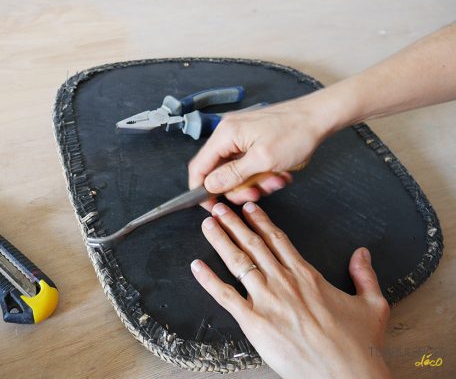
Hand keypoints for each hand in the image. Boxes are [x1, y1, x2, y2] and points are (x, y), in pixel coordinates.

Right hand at [188, 97, 335, 210]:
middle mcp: (229, 133)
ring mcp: (241, 136)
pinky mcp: (253, 140)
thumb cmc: (295, 132)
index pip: (199, 166)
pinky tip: (277, 173)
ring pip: (235, 170)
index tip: (211, 205)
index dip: (201, 189)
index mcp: (226, 134)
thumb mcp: (263, 160)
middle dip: (236, 187)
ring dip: (253, 182)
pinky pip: (248, 163)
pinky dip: (260, 173)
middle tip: (254, 194)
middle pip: (218, 171)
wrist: (319, 117)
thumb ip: (232, 175)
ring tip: (273, 181)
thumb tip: (210, 186)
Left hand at [191, 202, 390, 378]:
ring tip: (207, 225)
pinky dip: (209, 280)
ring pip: (238, 262)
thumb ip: (364, 275)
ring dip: (220, 241)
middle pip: (253, 244)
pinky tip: (196, 266)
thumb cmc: (358, 345)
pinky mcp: (254, 322)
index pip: (278, 240)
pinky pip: (225, 296)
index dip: (260, 221)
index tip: (249, 208)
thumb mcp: (372, 304)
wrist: (346, 375)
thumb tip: (362, 253)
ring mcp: (267, 300)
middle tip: (218, 208)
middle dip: (233, 223)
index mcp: (307, 275)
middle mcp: (283, 282)